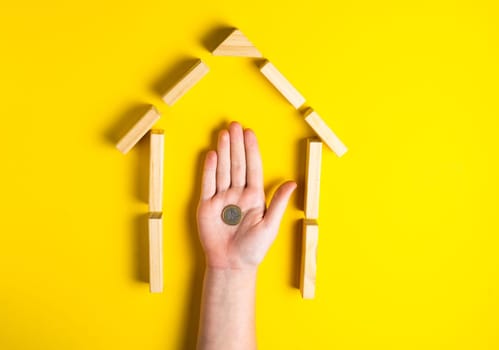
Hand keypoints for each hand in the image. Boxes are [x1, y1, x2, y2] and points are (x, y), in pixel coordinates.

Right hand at [197, 122, 295, 269]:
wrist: (232, 264)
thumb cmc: (253, 248)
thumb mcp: (270, 226)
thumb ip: (278, 202)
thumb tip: (292, 182)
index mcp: (254, 197)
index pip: (253, 168)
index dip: (251, 150)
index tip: (249, 133)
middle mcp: (238, 194)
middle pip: (237, 164)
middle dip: (236, 144)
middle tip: (234, 125)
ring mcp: (221, 198)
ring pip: (223, 170)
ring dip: (224, 151)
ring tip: (224, 134)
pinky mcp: (206, 206)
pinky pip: (208, 184)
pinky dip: (209, 170)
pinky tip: (212, 155)